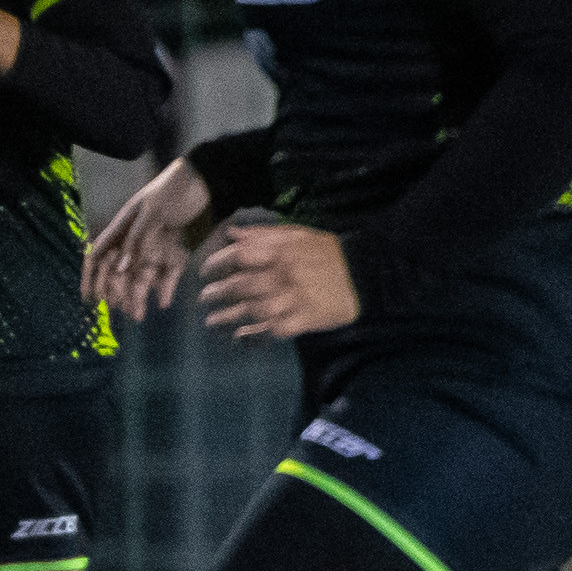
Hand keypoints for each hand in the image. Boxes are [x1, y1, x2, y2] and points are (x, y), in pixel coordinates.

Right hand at [81, 157, 214, 319]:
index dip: (90, 277)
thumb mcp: (153, 212)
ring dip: (139, 295)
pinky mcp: (176, 251)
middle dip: (118, 292)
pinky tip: (163, 302)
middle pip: (120, 271)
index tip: (89, 298)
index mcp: (124, 226)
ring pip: (142, 276)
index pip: (99, 254)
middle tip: (121, 311)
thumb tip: (118, 268)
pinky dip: (165, 288)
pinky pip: (168, 274)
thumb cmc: (176, 190)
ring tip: (138, 315)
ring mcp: (156, 246)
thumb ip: (136, 239)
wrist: (209, 182)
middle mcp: (137, 240)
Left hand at [201, 219, 359, 338]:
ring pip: (252, 311)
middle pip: (241, 286)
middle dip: (217, 294)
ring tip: (212, 321)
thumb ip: (262, 234)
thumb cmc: (327, 254)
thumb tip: (230, 233)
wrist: (366, 275)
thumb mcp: (297, 235)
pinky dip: (254, 335)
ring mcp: (294, 299)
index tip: (205, 272)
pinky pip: (273, 330)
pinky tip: (241, 337)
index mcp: (281, 251)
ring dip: (228, 318)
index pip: (239, 255)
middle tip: (204, 298)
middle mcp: (284, 275)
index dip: (217, 263)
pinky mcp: (305, 319)